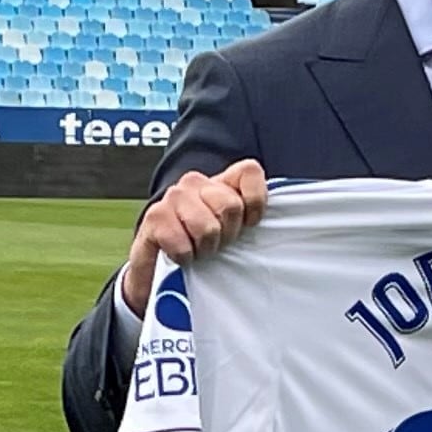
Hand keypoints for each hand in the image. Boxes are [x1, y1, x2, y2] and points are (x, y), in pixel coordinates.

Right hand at [120, 160, 266, 310]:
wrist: (157, 258)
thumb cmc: (202, 242)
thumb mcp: (230, 226)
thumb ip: (250, 214)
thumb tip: (277, 220)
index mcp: (219, 181)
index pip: (249, 172)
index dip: (256, 202)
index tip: (249, 224)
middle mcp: (194, 182)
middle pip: (230, 207)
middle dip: (227, 235)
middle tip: (217, 244)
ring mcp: (173, 198)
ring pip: (207, 228)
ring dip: (205, 249)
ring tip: (199, 250)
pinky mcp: (154, 218)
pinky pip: (182, 245)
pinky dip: (185, 258)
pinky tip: (181, 255)